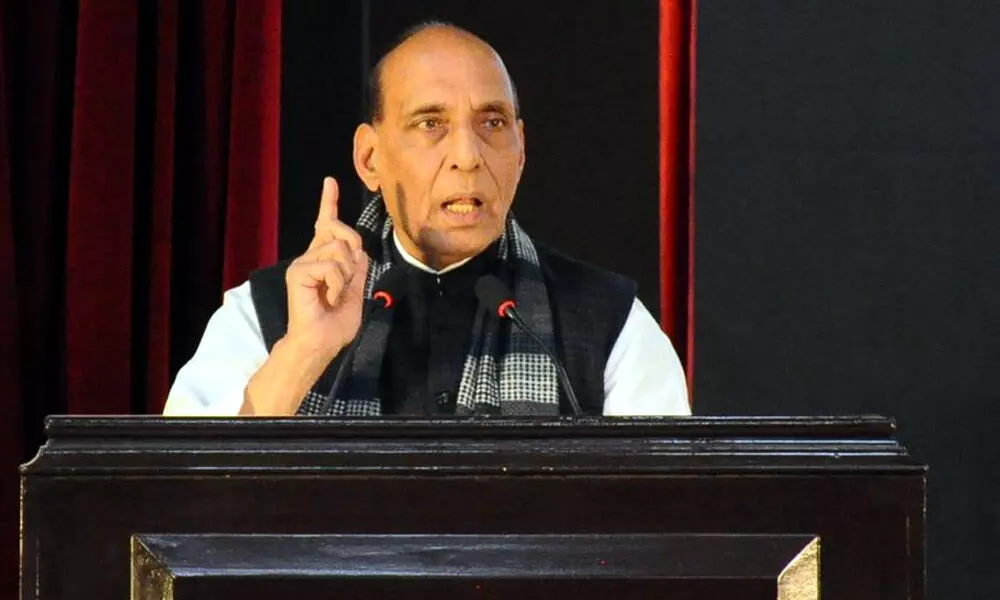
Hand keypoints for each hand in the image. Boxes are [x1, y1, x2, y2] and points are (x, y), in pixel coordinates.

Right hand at [283, 177, 368, 359]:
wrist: (320, 342)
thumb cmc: (336, 322)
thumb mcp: (355, 288)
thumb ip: (356, 265)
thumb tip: (357, 247)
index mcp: (324, 258)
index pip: (326, 224)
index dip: (329, 202)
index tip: (330, 182)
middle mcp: (311, 255)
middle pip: (342, 232)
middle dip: (354, 254)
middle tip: (346, 282)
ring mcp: (303, 262)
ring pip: (340, 250)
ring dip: (346, 276)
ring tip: (334, 294)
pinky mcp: (298, 271)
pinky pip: (331, 266)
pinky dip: (337, 284)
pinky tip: (328, 297)